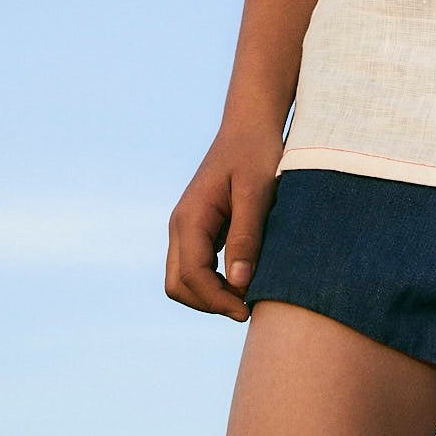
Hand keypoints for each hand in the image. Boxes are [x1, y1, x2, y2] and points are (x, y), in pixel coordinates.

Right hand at [165, 119, 284, 320]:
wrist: (250, 125)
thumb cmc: (256, 153)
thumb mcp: (257, 192)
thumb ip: (246, 236)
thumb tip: (239, 283)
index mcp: (190, 217)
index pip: (191, 276)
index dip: (217, 300)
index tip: (248, 310)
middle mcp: (180, 225)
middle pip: (178, 285)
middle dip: (209, 303)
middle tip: (248, 308)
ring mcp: (186, 227)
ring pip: (184, 279)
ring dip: (211, 295)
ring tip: (249, 296)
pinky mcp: (199, 228)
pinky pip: (196, 267)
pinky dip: (214, 282)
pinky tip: (244, 279)